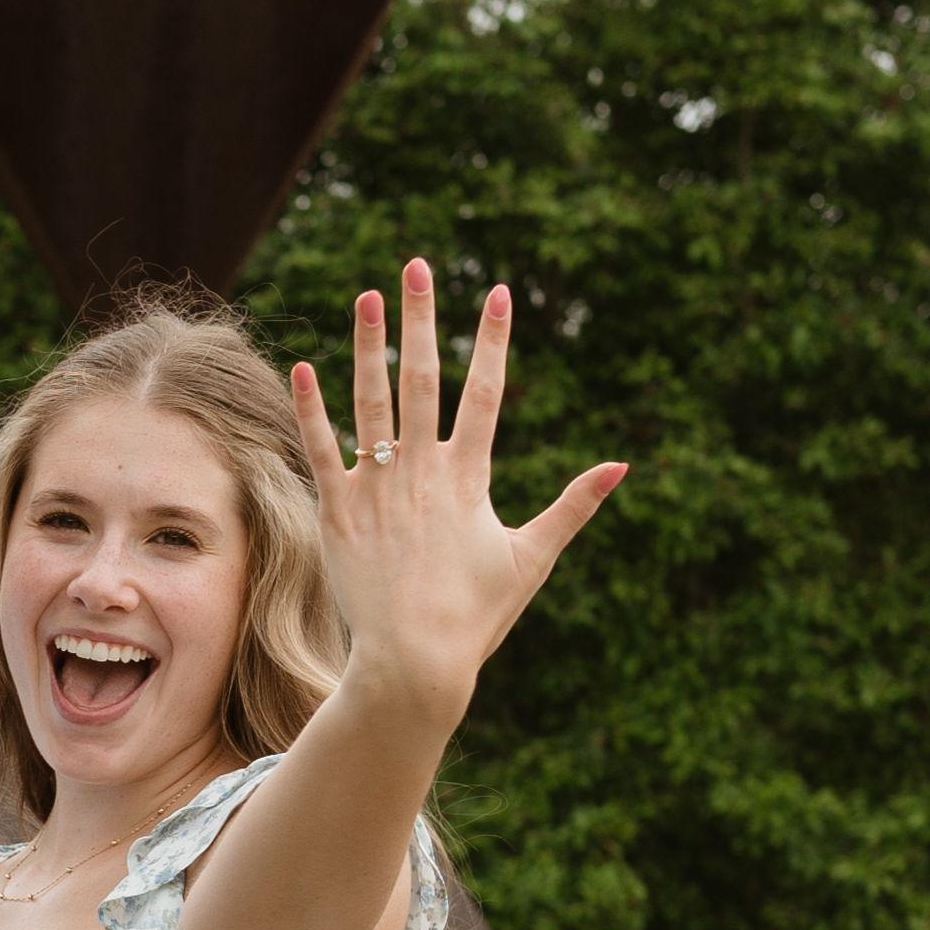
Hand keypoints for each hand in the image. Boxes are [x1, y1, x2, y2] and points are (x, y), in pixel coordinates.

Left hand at [291, 259, 624, 722]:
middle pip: (422, 381)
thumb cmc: (476, 615)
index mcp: (468, 479)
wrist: (412, 662)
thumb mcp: (532, 559)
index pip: (484, 394)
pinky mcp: (337, 515)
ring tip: (367, 296)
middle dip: (422, 319)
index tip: (497, 292)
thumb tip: (621, 467)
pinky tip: (307, 366)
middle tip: (418, 267)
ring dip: (368, 345)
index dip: (492, 341)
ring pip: (369, 404)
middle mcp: (420, 474)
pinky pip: (321, 451)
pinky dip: (313, 410)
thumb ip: (573, 507)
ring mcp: (375, 491)